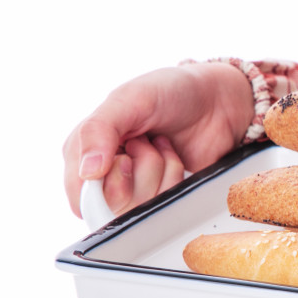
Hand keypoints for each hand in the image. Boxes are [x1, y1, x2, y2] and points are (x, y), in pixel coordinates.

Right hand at [63, 62, 254, 217]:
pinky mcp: (162, 192)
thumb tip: (88, 172)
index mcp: (82, 149)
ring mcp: (135, 185)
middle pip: (114, 206)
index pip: (82, 196)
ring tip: (161, 145)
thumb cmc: (168, 90)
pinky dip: (175, 178)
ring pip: (142, 207)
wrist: (214, 100)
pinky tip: (174, 156)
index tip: (126, 158)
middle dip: (139, 173)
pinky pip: (166, 204)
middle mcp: (105, 171)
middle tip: (145, 143)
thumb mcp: (128, 100)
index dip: (107, 185)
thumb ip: (98, 131)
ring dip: (160, 172)